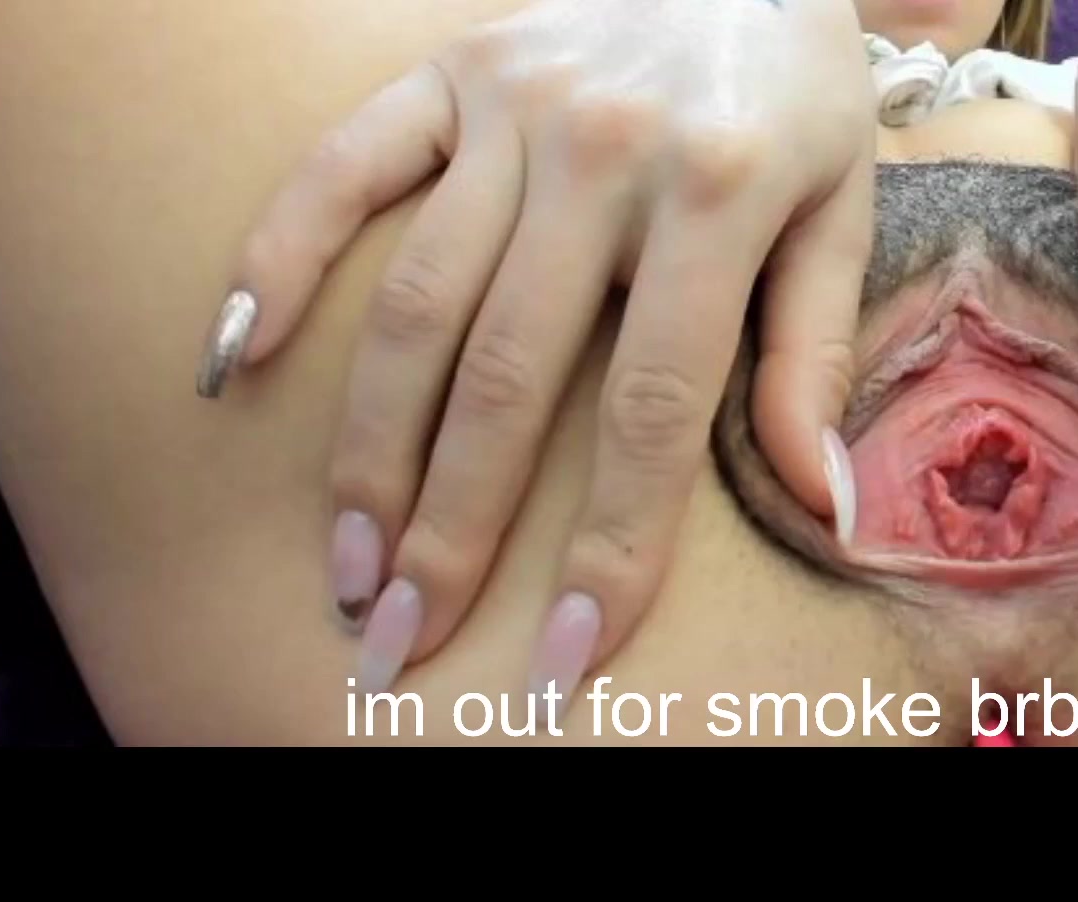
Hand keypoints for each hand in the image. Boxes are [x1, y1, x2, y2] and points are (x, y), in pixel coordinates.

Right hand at [198, 0, 876, 695]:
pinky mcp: (445, 74)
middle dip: (454, 523)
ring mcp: (509, 109)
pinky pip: (342, 171)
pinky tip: (239, 363)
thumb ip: (813, 356)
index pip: (652, 412)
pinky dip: (279, 260)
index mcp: (718, 198)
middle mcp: (601, 156)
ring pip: (416, 301)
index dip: (609, 545)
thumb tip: (824, 507)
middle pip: (509, 377)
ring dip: (367, 442)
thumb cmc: (796, 90)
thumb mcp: (838, 210)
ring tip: (346, 558)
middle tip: (405, 635)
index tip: (564, 651)